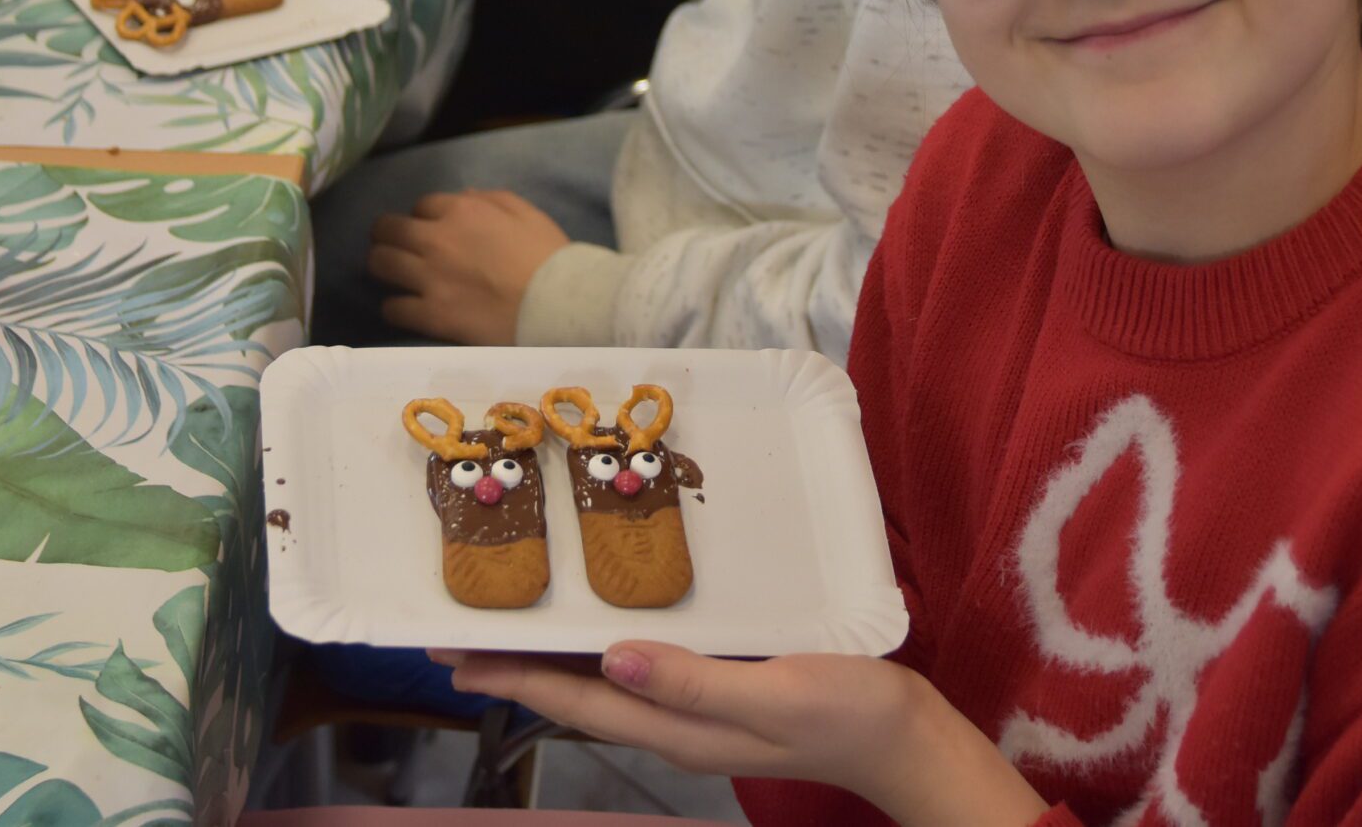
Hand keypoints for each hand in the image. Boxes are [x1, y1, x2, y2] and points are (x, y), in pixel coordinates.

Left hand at [368, 189, 568, 345]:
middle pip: (387, 230)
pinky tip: (405, 307)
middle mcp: (436, 240)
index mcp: (461, 211)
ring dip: (382, 265)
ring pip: (380, 264)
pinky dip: (395, 307)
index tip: (430, 228)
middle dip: (386, 235)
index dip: (424, 217)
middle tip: (393, 245)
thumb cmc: (548, 256)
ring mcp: (429, 279)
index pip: (422, 205)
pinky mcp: (430, 315)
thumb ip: (491, 199)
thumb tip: (463, 196)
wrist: (556, 305)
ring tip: (391, 273)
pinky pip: (393, 308)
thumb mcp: (526, 213)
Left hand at [440, 644, 1048, 826]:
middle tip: (456, 631)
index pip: (573, 703)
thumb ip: (692, 682)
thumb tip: (609, 661)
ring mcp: (697, 712)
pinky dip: (606, 644)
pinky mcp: (721, 690)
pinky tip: (604, 620)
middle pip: (576, 696)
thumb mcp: (774, 692)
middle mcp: (674, 726)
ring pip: (605, 683)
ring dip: (554, 655)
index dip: (510, 677)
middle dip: (515, 665)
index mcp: (677, 730)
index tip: (451, 653)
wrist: (909, 740)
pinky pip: (644, 668)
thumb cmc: (848, 712)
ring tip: (510, 622)